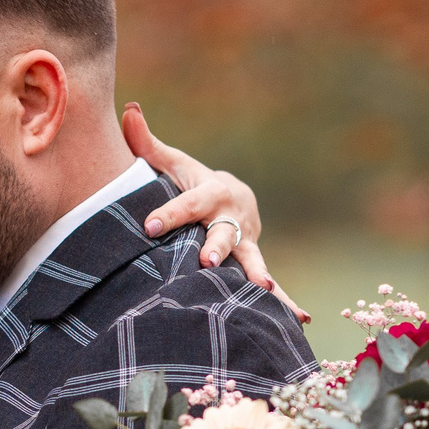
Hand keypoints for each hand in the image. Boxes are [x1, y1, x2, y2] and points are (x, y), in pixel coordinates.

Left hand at [123, 101, 310, 323]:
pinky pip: (270, 282)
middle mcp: (232, 217)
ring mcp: (246, 241)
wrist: (234, 199)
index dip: (169, 214)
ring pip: (251, 258)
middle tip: (205, 261)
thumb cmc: (194, 183)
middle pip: (224, 232)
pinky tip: (301, 318)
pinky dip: (286, 300)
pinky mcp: (252, 261)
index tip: (149, 227)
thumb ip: (148, 144)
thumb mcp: (175, 165)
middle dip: (217, 246)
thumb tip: (128, 110)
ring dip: (257, 273)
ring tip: (264, 287)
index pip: (187, 204)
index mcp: (211, 193)